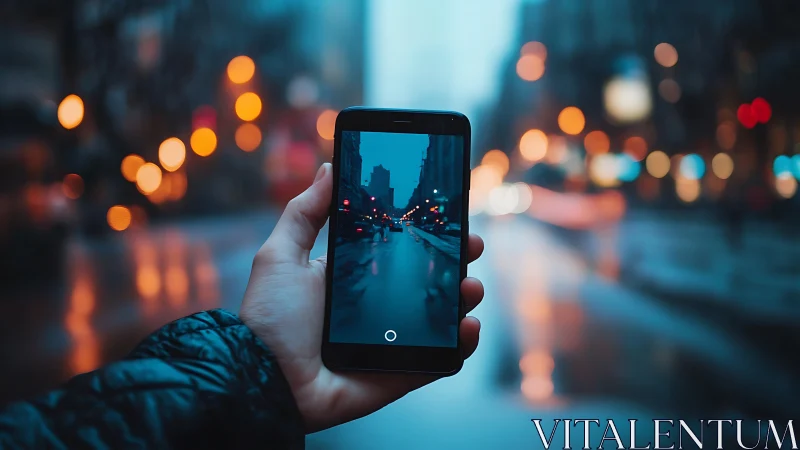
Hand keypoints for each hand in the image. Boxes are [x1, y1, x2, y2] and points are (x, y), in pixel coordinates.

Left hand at [240, 163, 484, 431]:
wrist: (262, 380)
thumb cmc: (268, 318)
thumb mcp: (281, 255)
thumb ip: (305, 213)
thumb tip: (329, 168)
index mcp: (355, 277)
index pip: (400, 249)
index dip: (427, 233)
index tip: (447, 215)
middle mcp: (379, 307)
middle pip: (430, 280)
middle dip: (457, 260)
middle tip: (469, 245)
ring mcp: (393, 341)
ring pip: (443, 318)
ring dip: (465, 298)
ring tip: (468, 287)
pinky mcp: (400, 373)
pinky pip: (440, 360)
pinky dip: (462, 346)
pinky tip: (467, 328)